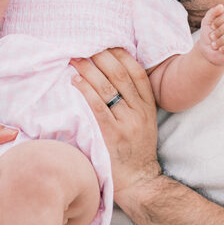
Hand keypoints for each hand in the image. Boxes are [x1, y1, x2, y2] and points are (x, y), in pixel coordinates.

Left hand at [70, 47, 161, 204]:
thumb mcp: (143, 122)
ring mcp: (127, 123)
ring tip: (75, 59)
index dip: (120, 54)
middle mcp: (139, 111)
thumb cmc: (136, 150)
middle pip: (120, 75)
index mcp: (148, 106)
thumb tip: (110, 76)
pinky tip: (75, 81)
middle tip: (84, 46)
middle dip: (101, 57)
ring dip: (89, 70)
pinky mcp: (112, 135)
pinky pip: (98, 107)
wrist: (140, 181)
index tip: (105, 43)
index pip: (136, 72)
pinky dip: (86, 91)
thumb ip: (133, 101)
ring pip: (107, 88)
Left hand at [196, 4, 223, 65]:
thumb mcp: (206, 23)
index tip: (211, 27)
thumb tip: (221, 6)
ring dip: (221, 40)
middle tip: (212, 37)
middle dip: (219, 31)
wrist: (206, 53)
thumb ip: (212, 13)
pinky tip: (220, 49)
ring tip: (214, 45)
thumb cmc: (208, 36)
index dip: (218, 20)